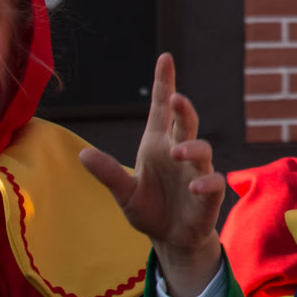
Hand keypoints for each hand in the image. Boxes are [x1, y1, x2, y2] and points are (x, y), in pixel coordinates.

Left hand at [80, 53, 226, 296]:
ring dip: (192, 148)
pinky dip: (205, 182)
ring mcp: (196, 171)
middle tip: (176, 98)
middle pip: (185, 123)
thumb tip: (83, 153)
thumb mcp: (124, 193)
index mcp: (157, 145)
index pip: (161, 109)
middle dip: (183, 109)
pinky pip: (213, 182)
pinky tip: (194, 186)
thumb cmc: (150, 209)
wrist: (172, 239)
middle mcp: (179, 152)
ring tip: (177, 152)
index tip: (165, 57)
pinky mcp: (209, 194)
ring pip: (202, 149)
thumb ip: (109, 173)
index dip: (164, 83)